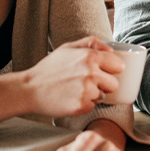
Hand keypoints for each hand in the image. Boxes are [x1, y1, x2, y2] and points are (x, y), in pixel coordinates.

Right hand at [0, 37, 122, 118]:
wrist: (31, 89)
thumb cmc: (50, 68)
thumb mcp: (68, 47)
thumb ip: (91, 43)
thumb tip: (111, 49)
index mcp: (90, 56)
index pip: (118, 65)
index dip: (111, 69)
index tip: (103, 72)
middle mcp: (91, 73)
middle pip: (114, 84)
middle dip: (104, 85)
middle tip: (87, 83)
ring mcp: (87, 91)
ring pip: (103, 96)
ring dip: (93, 95)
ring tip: (76, 90)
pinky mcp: (82, 106)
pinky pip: (92, 107)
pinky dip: (84, 105)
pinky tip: (71, 98)